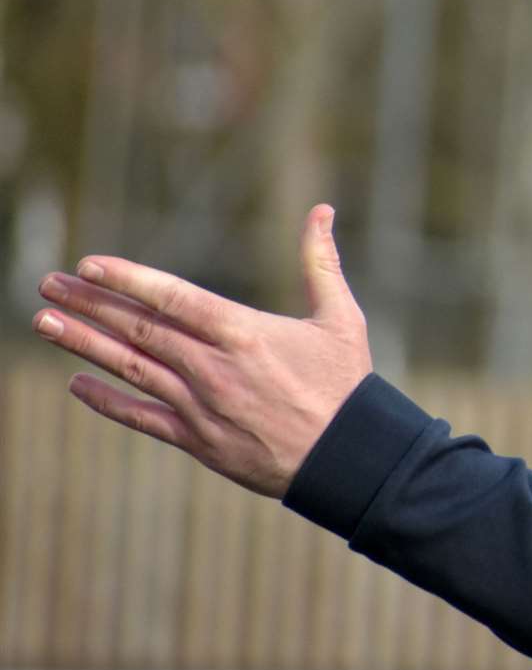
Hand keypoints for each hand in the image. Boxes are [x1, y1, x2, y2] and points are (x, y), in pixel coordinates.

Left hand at [31, 205, 371, 497]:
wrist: (350, 459)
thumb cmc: (347, 386)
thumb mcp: (341, 319)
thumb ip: (321, 263)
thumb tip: (323, 210)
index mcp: (245, 334)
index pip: (172, 298)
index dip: (127, 279)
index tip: (88, 264)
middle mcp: (214, 368)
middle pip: (140, 329)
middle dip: (89, 304)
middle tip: (47, 283)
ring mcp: (202, 406)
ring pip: (131, 369)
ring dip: (84, 344)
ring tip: (44, 323)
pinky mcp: (200, 441)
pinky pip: (142, 418)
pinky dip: (106, 401)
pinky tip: (77, 384)